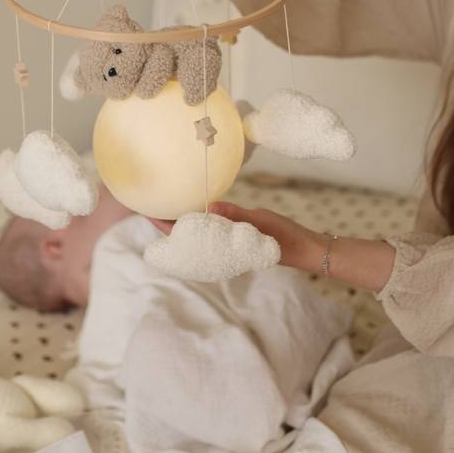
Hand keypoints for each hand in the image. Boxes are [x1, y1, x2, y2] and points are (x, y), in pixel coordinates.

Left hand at [149, 203, 396, 292]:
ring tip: (166, 204)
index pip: (186, 237)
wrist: (305, 249)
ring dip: (180, 221)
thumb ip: (236, 215)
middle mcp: (220, 248)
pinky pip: (210, 231)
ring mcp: (227, 245)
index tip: (148, 212)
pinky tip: (196, 210)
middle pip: (184, 236)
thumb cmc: (284, 236)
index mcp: (222, 247)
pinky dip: (198, 221)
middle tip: (149, 203)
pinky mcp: (235, 239)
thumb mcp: (260, 222)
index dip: (165, 225)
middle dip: (166, 221)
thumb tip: (209, 207)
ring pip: (195, 233)